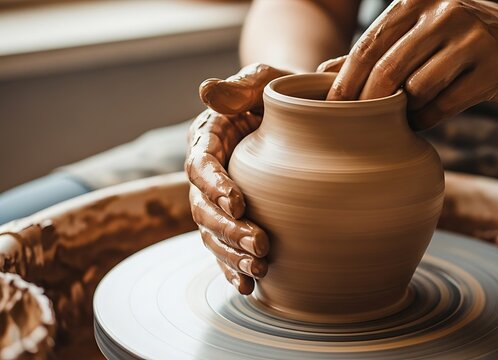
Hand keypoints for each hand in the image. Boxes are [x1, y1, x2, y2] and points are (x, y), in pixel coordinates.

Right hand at [186, 64, 290, 294]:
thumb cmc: (278, 91)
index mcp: (208, 137)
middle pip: (203, 207)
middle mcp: (208, 172)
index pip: (200, 164)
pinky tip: (248, 285)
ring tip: (259, 270)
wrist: (295, 109)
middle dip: (228, 230)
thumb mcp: (263, 80)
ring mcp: (218, 198)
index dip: (214, 185)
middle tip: (261, 245)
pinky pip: (224, 246)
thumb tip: (206, 90)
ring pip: (212, 233)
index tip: (237, 203)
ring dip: (231, 254)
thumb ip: (238, 88)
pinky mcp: (234, 216)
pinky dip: (233, 266)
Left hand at [326, 0, 497, 129]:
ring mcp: (474, 39)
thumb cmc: (453, 39)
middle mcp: (446, 12)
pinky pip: (444, 106)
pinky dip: (425, 119)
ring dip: (401, 111)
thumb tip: (323, 73)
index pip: (370, 44)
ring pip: (417, 89)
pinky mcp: (492, 70)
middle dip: (368, 102)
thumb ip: (373, 51)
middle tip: (356, 122)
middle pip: (390, 69)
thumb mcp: (415, 33)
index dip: (347, 80)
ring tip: (398, 115)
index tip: (331, 107)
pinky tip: (419, 120)